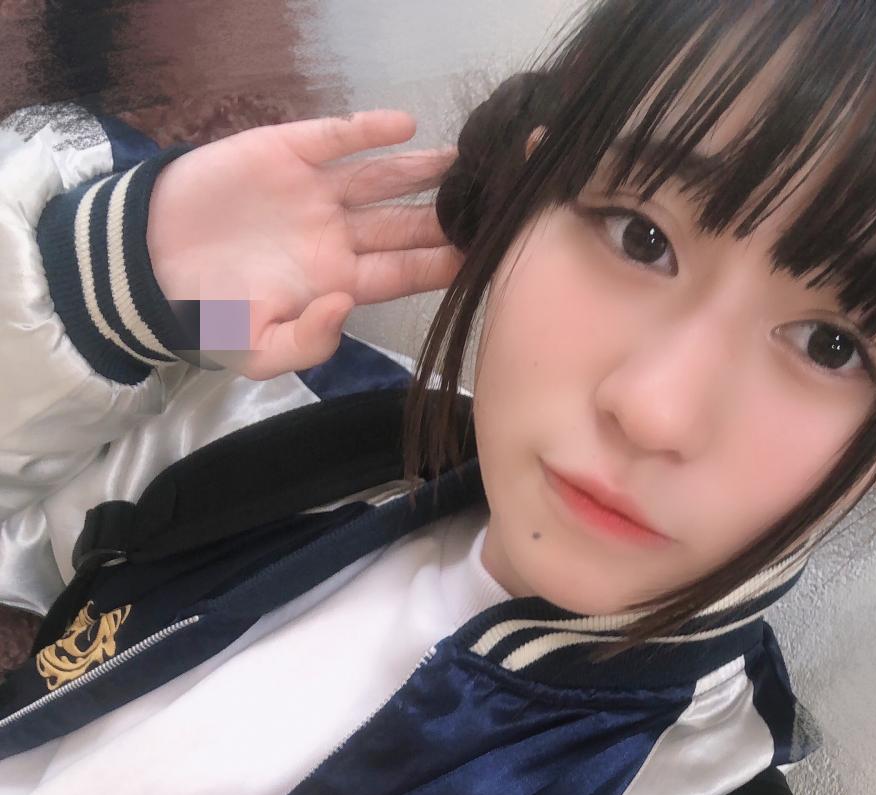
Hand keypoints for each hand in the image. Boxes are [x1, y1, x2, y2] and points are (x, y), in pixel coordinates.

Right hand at [145, 109, 464, 381]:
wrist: (148, 267)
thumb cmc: (207, 319)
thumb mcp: (257, 353)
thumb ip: (308, 341)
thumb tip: (346, 304)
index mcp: (336, 283)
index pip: (403, 272)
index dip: (443, 264)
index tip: (485, 256)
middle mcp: (334, 236)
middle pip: (405, 224)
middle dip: (448, 216)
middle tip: (494, 204)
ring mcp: (313, 193)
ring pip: (382, 178)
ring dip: (422, 169)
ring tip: (464, 162)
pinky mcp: (285, 153)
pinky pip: (336, 138)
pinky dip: (368, 130)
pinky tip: (405, 126)